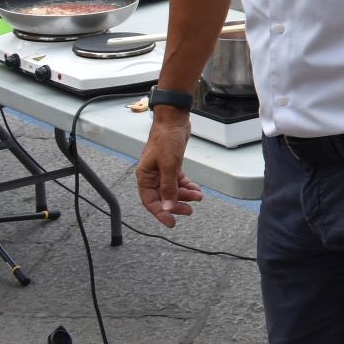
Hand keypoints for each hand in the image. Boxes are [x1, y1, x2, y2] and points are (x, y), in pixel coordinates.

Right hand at [134, 113, 202, 227]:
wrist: (174, 121)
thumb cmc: (166, 140)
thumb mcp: (168, 165)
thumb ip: (168, 187)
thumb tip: (167, 206)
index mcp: (145, 177)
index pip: (150, 201)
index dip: (160, 213)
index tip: (171, 222)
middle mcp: (152, 176)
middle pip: (162, 198)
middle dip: (176, 205)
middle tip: (189, 211)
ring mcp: (162, 171)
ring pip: (172, 190)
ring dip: (185, 195)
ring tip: (198, 198)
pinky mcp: (172, 166)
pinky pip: (178, 181)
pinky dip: (187, 186)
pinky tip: (196, 190)